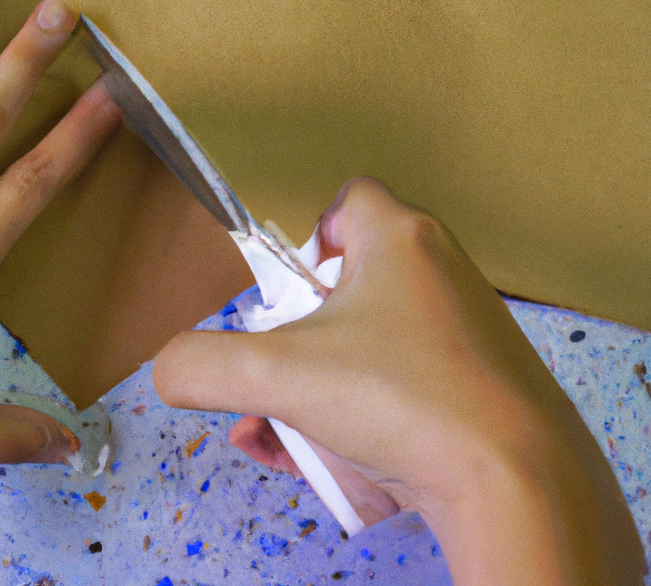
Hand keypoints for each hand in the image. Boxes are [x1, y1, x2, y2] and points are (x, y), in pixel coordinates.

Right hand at [153, 176, 645, 584]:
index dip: (310, 235)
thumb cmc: (406, 401)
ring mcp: (470, 330)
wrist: (517, 485)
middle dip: (301, 335)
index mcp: (399, 239)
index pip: (349, 198)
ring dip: (323, 384)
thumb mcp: (279, 376)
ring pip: (375, 343)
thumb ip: (204, 366)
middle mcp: (442, 271)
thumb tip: (166, 370)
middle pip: (352, 282)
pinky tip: (330, 461)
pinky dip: (365, 414)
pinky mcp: (485, 384)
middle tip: (283, 373)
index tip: (293, 287)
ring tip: (290, 434)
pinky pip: (408, 386)